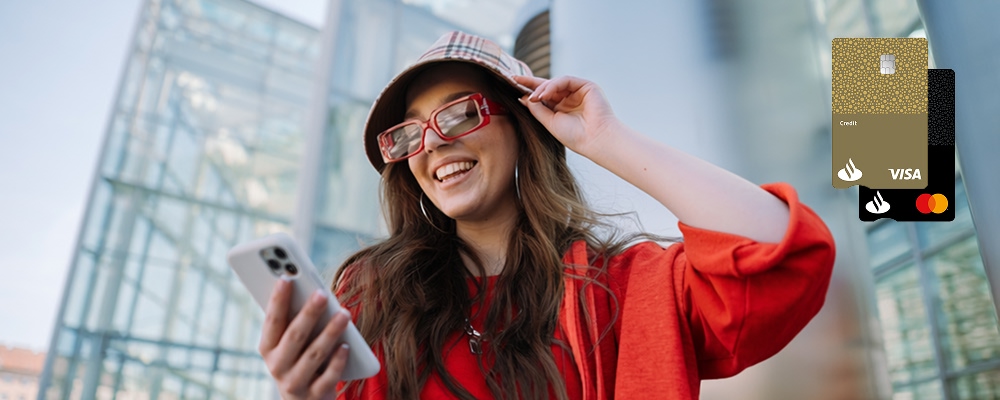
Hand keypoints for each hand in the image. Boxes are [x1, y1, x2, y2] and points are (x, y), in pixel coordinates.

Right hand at [258, 279, 351, 399]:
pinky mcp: (313, 395)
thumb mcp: (289, 344)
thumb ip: (295, 321)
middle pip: (294, 336)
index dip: (277, 300)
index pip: (272, 321)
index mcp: (267, 349)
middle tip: (322, 293)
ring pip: (314, 354)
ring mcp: (294, 383)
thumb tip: (311, 291)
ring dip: (330, 332)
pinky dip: (338, 361)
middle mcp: (277, 366)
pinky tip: (346, 346)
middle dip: (308, 313)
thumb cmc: (298, 360)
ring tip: (344, 314)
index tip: (286, 278)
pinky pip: (328, 377)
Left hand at [513, 75, 619, 155]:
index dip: (528, 90)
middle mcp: (568, 99)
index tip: (512, 86)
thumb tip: (523, 97)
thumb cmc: (575, 136)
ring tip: (534, 97)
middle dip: (530, 83)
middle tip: (514, 79)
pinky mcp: (586, 85)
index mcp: (560, 109)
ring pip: (555, 83)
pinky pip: (565, 80)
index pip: (542, 96)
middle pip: (546, 86)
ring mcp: (577, 91)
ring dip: (542, 88)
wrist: (595, 139)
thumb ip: (537, 109)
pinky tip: (544, 94)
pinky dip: (553, 85)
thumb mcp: (549, 122)